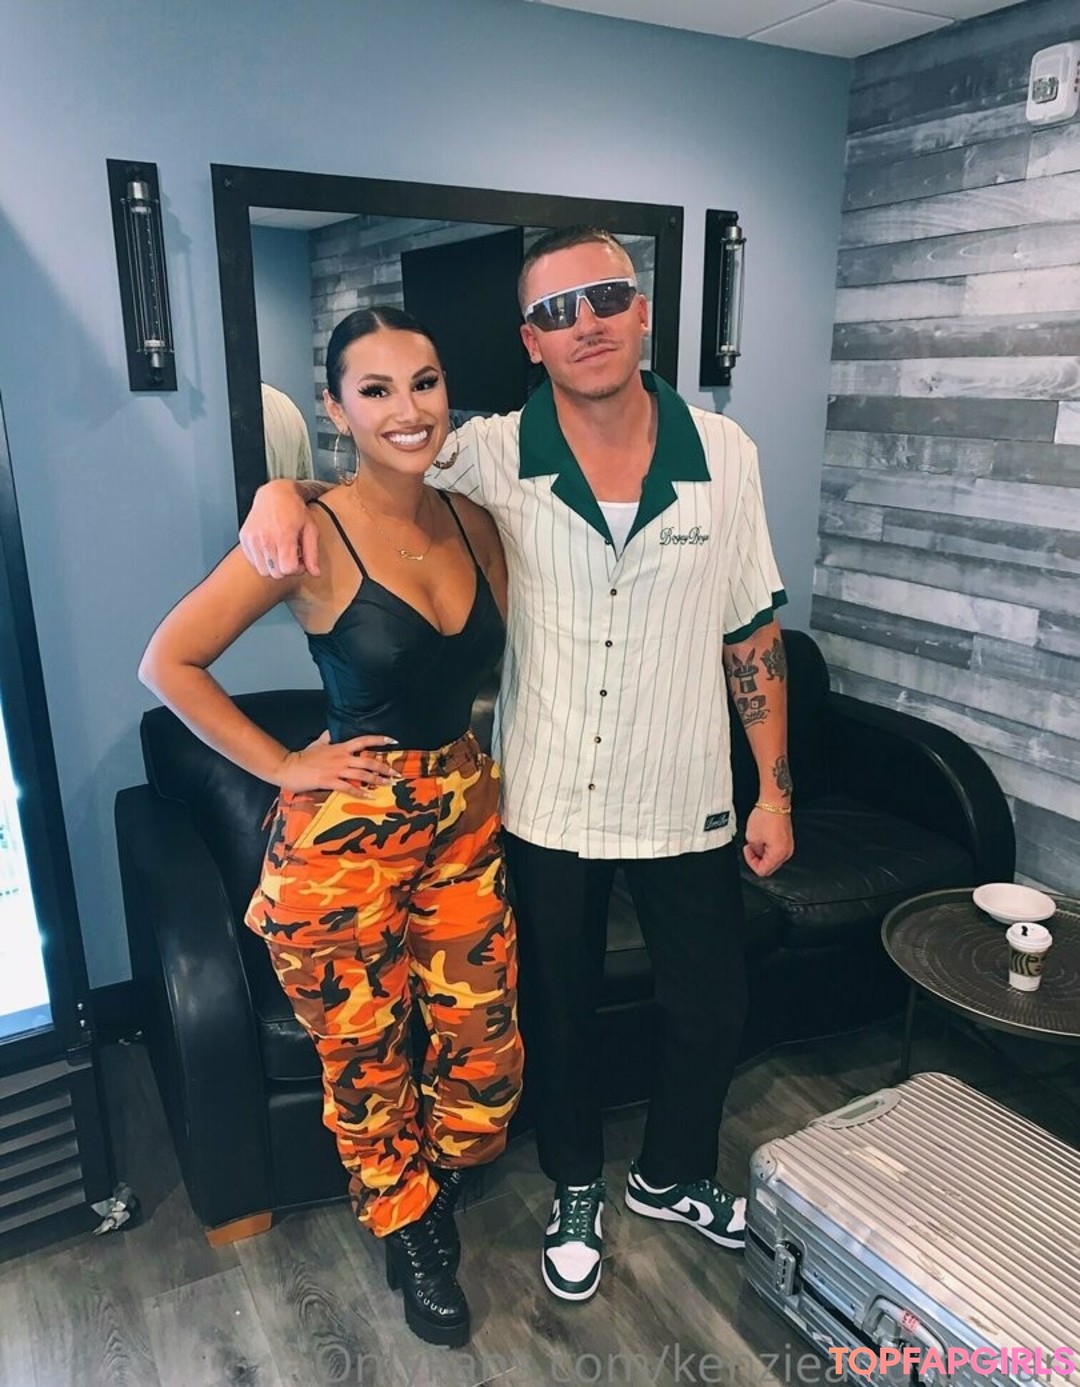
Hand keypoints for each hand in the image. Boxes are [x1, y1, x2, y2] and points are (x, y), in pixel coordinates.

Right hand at [239, 480, 320, 576]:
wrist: (275, 494)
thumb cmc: (294, 509)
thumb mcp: (310, 529)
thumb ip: (312, 553)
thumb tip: (315, 573)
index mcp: (283, 536)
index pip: (288, 569)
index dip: (297, 569)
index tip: (300, 560)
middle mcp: (265, 539)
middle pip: (276, 573)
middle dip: (286, 569)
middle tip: (292, 556)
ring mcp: (252, 539)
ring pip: (264, 571)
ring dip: (274, 566)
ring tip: (281, 552)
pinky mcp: (245, 539)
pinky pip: (254, 562)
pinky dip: (263, 560)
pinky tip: (271, 548)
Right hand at [277, 732, 398, 792]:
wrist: (288, 767)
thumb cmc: (303, 756)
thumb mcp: (317, 743)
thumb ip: (327, 737)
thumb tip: (332, 731)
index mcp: (339, 747)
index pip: (363, 740)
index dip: (379, 739)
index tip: (393, 741)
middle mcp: (341, 757)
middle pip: (368, 760)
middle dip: (384, 767)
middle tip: (396, 773)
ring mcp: (336, 770)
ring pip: (362, 774)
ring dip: (377, 780)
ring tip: (388, 785)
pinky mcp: (329, 781)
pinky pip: (348, 787)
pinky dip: (360, 792)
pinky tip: (369, 796)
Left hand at [742, 807, 793, 877]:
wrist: (775, 803)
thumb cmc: (766, 816)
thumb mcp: (752, 837)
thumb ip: (754, 851)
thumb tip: (757, 854)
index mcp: (779, 854)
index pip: (763, 870)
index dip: (751, 862)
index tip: (748, 851)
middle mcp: (786, 852)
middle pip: (769, 866)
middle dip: (757, 859)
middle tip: (750, 847)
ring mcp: (788, 846)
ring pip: (772, 859)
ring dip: (762, 853)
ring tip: (756, 841)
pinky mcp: (787, 840)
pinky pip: (776, 850)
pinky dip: (768, 847)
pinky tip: (763, 838)